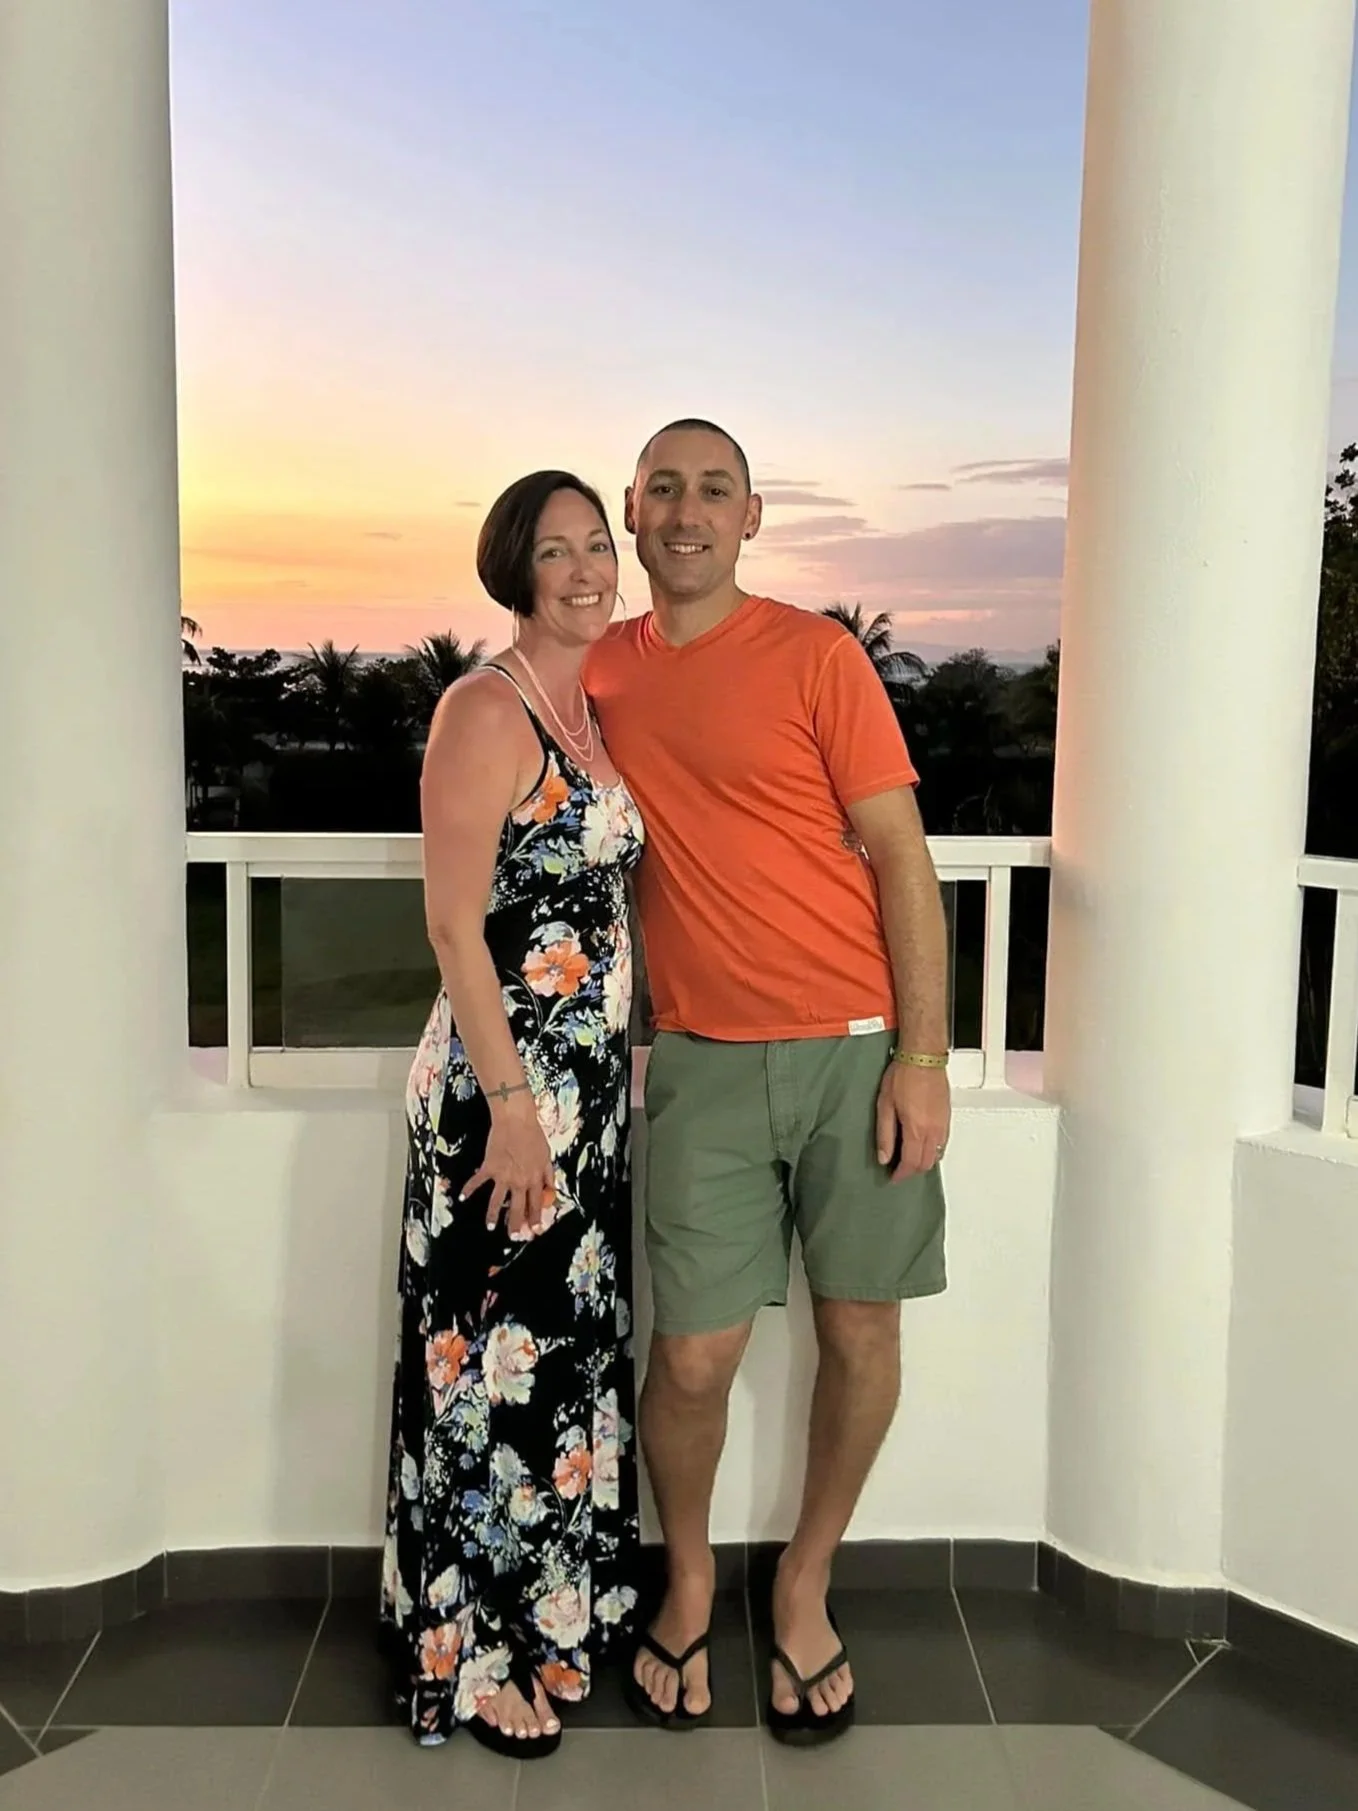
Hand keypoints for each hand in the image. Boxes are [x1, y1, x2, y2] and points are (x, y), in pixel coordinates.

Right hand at [460, 1095, 555, 1238]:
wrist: (516, 1121)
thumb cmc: (533, 1135)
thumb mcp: (547, 1156)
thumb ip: (549, 1175)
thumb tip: (551, 1190)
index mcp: (534, 1179)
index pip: (536, 1203)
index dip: (536, 1218)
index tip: (535, 1230)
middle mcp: (519, 1181)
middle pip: (517, 1208)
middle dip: (515, 1225)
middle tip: (513, 1237)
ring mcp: (503, 1176)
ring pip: (497, 1201)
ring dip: (493, 1215)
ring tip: (490, 1227)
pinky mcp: (489, 1167)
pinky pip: (478, 1181)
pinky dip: (469, 1189)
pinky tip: (462, 1197)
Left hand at [875, 1062, 950, 1179]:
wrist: (923, 1057)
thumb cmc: (903, 1076)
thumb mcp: (885, 1105)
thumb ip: (885, 1135)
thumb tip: (884, 1157)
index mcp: (916, 1129)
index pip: (910, 1163)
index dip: (901, 1175)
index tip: (894, 1178)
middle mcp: (933, 1130)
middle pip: (926, 1163)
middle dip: (913, 1171)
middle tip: (900, 1170)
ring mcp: (943, 1124)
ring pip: (938, 1155)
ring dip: (924, 1162)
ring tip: (910, 1159)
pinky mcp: (947, 1117)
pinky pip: (943, 1143)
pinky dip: (934, 1151)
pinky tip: (923, 1145)